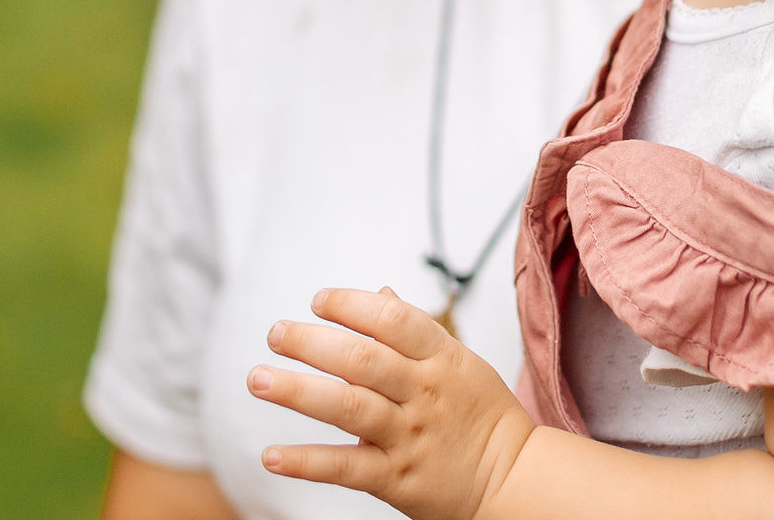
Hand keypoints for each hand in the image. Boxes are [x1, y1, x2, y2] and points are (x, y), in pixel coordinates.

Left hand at [248, 286, 536, 519]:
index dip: (352, 305)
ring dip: (297, 391)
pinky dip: (305, 462)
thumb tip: (379, 291)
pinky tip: (271, 455)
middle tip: (276, 333)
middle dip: (312, 342)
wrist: (515, 481)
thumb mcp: (461, 363)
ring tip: (258, 379)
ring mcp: (408, 435)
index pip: (394, 320)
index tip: (319, 301)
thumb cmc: (482, 416)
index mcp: (442, 358)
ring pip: (347, 407)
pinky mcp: (396, 479)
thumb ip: (417, 330)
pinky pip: (345, 467)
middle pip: (362, 359)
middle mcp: (423, 393)